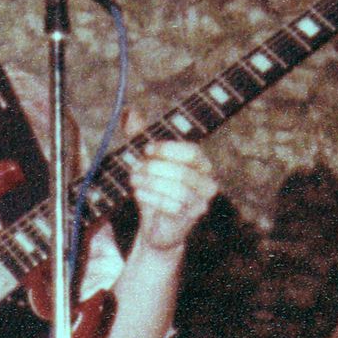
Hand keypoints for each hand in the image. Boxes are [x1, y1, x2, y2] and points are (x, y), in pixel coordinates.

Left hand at [127, 138, 217, 252]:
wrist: (157, 226)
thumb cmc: (154, 188)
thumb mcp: (145, 160)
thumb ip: (139, 137)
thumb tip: (129, 112)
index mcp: (201, 164)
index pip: (192, 152)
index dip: (168, 149)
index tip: (146, 149)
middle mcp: (207, 182)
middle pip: (183, 171)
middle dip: (154, 168)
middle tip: (135, 168)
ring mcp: (201, 202)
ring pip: (178, 190)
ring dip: (150, 183)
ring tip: (134, 180)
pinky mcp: (191, 219)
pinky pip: (173, 207)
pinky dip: (152, 198)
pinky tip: (139, 194)